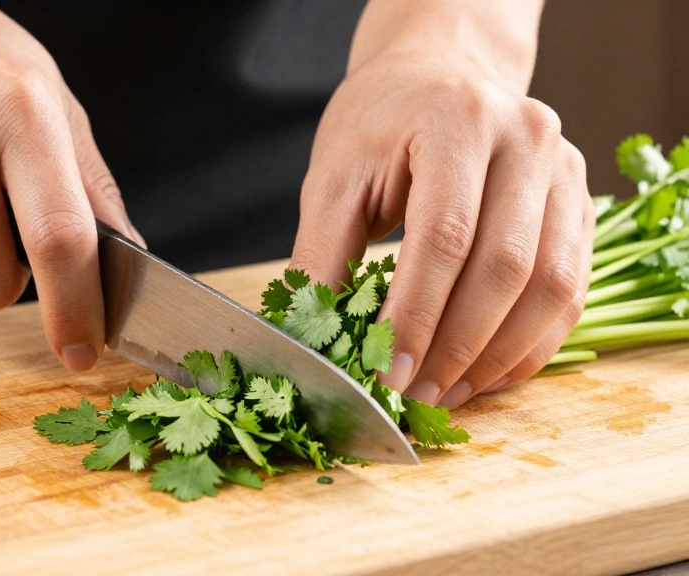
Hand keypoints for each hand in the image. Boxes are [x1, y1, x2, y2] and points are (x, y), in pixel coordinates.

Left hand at [289, 51, 592, 407]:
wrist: (436, 77)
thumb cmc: (377, 126)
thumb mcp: (334, 181)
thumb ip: (322, 258)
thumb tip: (317, 345)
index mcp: (458, 120)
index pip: (444, 236)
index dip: (417, 316)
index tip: (387, 375)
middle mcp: (527, 138)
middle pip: (506, 266)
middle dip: (456, 346)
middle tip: (414, 396)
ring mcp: (565, 169)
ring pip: (550, 286)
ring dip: (497, 356)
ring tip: (446, 394)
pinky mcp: (580, 202)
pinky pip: (569, 289)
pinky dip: (529, 342)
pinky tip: (484, 372)